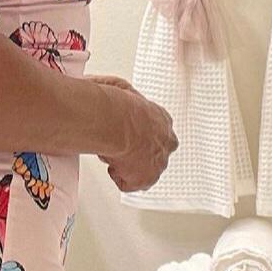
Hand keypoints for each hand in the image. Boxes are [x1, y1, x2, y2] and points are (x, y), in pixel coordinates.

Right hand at [93, 75, 177, 193]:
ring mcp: (159, 162)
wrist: (115, 123)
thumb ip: (121, 94)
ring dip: (130, 166)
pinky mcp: (146, 178)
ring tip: (115, 158)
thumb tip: (106, 87)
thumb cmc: (117, 105)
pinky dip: (119, 177)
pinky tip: (111, 166)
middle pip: (157, 152)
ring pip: (145, 169)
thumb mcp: (122, 88)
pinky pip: (131, 184)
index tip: (129, 134)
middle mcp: (166, 142)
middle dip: (141, 153)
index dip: (141, 134)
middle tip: (123, 150)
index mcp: (162, 119)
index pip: (158, 130)